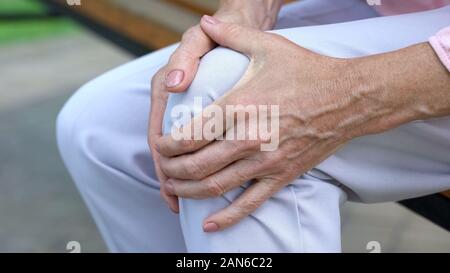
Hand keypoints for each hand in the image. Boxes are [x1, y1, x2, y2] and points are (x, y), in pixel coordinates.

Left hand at [157, 16, 449, 230]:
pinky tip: (209, 224)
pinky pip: (250, 204)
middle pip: (195, 166)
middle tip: (162, 169)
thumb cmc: (307, 71)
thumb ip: (231, 34)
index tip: (159, 146)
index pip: (188, 135)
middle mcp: (249, 138)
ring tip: (174, 189)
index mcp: (240, 106)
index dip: (166, 146)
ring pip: (216, 187)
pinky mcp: (282, 175)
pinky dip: (227, 218)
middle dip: (171, 171)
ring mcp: (266, 161)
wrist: (349, 97)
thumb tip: (206, 20)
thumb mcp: (267, 46)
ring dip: (188, 191)